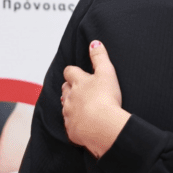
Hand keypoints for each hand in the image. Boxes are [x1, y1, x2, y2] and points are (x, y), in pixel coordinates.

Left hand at [62, 40, 129, 158]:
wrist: (104, 127)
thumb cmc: (106, 99)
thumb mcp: (107, 73)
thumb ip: (100, 57)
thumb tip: (94, 43)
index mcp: (78, 82)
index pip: (69, 72)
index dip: (73, 72)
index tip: (78, 74)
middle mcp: (70, 97)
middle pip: (65, 89)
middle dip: (70, 89)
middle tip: (81, 91)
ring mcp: (69, 114)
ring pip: (66, 107)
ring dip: (72, 106)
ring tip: (83, 108)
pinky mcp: (71, 129)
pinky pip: (71, 125)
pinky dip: (76, 123)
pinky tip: (86, 125)